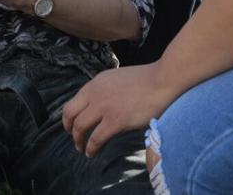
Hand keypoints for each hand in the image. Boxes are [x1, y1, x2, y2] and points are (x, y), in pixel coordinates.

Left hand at [62, 63, 178, 156]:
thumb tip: (103, 105)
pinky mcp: (116, 121)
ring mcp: (104, 107)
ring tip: (82, 149)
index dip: (69, 117)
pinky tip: (92, 153)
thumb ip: (107, 90)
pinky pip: (96, 139)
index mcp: (96, 83)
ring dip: (79, 141)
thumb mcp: (119, 79)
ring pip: (80, 128)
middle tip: (75, 139)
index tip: (71, 126)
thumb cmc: (148, 80)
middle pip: (70, 115)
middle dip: (69, 129)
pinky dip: (91, 148)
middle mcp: (95, 94)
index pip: (73, 102)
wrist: (163, 80)